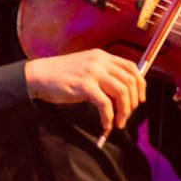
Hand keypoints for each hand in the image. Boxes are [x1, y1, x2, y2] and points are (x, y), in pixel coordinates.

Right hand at [24, 49, 145, 131]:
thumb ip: (102, 74)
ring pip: (122, 92)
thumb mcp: (86, 68)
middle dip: (132, 102)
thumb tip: (120, 93)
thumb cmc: (61, 75)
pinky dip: (109, 117)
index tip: (139, 100)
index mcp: (102, 56)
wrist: (39, 75)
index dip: (140, 85)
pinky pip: (105, 104)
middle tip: (127, 115)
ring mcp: (93, 73)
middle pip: (130, 82)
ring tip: (118, 122)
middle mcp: (100, 62)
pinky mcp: (84, 86)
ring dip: (123, 111)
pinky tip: (105, 124)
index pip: (131, 67)